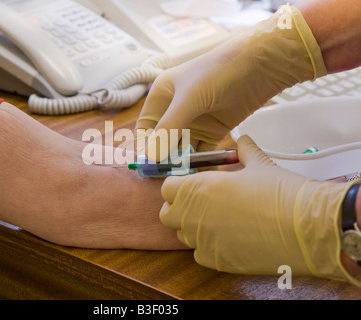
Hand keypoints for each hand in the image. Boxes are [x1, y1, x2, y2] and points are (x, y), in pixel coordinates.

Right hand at [136, 5, 325, 160]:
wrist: (260, 65)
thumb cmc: (219, 71)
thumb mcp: (189, 98)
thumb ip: (169, 128)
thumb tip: (151, 157)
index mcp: (162, 96)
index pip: (146, 128)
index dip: (145, 147)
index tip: (148, 166)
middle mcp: (175, 109)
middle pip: (163, 141)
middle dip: (164, 157)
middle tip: (167, 175)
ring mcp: (195, 121)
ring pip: (182, 148)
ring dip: (182, 162)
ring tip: (183, 175)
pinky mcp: (214, 130)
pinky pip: (203, 150)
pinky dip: (201, 161)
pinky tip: (200, 171)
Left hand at [160, 135, 359, 285]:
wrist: (305, 226)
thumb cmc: (280, 192)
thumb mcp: (258, 163)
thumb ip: (242, 151)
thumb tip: (242, 141)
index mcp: (197, 188)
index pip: (166, 188)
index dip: (178, 186)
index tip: (190, 186)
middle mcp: (193, 216)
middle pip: (168, 214)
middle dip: (179, 209)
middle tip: (200, 204)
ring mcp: (203, 241)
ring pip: (184, 235)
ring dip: (194, 228)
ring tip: (219, 221)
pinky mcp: (216, 261)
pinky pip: (200, 254)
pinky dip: (209, 247)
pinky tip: (229, 239)